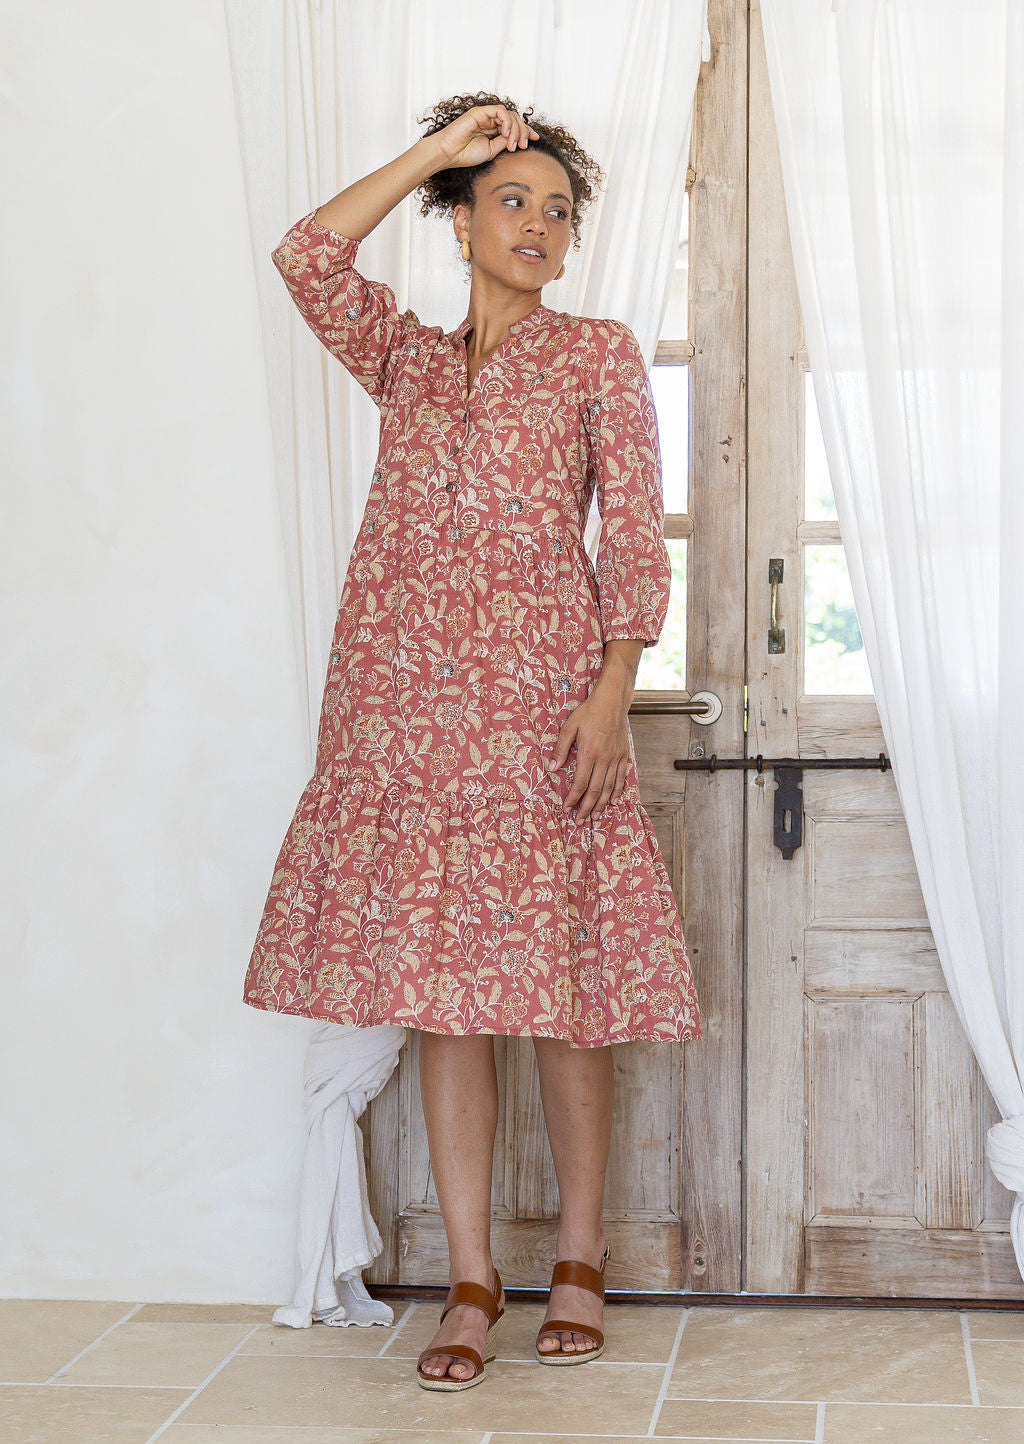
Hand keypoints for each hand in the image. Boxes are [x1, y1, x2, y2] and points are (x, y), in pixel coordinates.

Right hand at [432, 104, 539, 169]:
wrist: (450, 153)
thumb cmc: (466, 154)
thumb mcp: (492, 151)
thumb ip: (504, 142)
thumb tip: (518, 138)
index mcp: (494, 131)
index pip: (514, 126)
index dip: (526, 130)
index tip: (535, 138)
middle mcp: (491, 121)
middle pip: (515, 119)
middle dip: (522, 131)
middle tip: (523, 145)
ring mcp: (486, 116)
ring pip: (509, 115)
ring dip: (515, 129)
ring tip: (512, 143)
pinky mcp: (481, 111)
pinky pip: (500, 111)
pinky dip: (506, 121)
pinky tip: (505, 133)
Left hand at [547, 684, 631, 819]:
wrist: (612, 701)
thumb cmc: (589, 712)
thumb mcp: (569, 727)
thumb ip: (560, 749)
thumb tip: (552, 768)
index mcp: (589, 753)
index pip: (580, 783)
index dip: (573, 798)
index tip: (566, 809)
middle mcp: (604, 759)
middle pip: (595, 790)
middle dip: (586, 808)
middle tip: (579, 821)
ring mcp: (616, 758)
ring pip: (609, 787)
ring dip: (602, 804)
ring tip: (596, 817)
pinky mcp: (623, 755)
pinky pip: (621, 777)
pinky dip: (617, 791)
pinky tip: (614, 801)